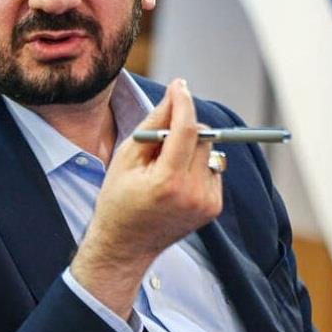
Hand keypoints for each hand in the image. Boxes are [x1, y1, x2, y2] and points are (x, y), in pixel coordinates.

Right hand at [70, 78, 222, 318]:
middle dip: (185, 126)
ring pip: (210, 151)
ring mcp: (207, 202)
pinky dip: (196, 164)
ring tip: (164, 165)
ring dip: (192, 147)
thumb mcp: (126, 157)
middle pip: (203, 137)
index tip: (179, 85)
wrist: (125, 246)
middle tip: (160, 137)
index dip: (184, 102)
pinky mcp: (213, 207)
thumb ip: (153, 124)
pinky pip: (212, 168)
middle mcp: (193, 193)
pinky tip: (175, 179)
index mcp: (168, 181)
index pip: (187, 129)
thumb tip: (174, 93)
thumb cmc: (118, 199)